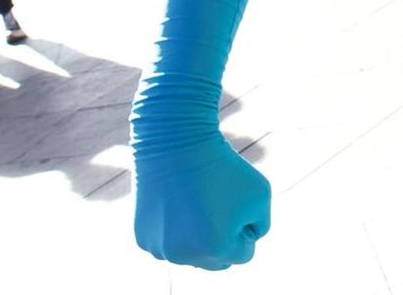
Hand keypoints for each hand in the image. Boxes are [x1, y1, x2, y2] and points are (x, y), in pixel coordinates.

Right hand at [133, 133, 272, 269]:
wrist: (175, 143)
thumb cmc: (223, 168)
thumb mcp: (260, 195)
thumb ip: (260, 226)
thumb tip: (242, 242)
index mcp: (216, 248)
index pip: (244, 254)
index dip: (246, 227)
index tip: (237, 203)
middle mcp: (184, 256)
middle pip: (216, 259)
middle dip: (223, 236)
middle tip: (218, 203)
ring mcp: (160, 249)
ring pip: (191, 252)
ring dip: (198, 233)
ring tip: (196, 199)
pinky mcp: (142, 238)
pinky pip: (169, 242)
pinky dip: (176, 227)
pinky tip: (175, 202)